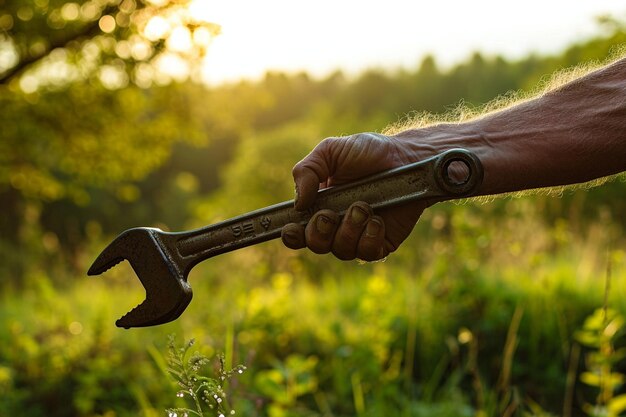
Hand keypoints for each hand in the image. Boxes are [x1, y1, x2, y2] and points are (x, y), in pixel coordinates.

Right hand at [281, 132, 429, 260]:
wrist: (406, 157)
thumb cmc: (367, 153)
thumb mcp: (330, 151)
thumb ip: (306, 170)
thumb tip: (298, 204)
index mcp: (318, 206)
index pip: (297, 231)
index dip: (291, 235)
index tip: (292, 229)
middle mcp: (336, 226)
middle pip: (315, 245)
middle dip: (319, 231)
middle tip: (330, 214)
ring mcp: (358, 236)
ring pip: (341, 250)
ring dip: (349, 229)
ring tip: (363, 206)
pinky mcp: (381, 243)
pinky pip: (367, 252)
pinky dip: (369, 237)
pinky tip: (377, 219)